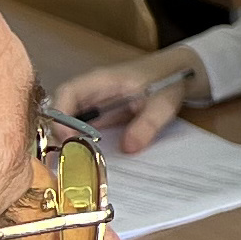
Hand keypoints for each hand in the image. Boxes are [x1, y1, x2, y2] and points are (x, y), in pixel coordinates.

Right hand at [55, 52, 201, 153]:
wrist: (181, 75)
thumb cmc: (169, 80)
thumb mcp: (163, 103)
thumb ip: (147, 123)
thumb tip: (128, 148)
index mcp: (101, 80)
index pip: (67, 92)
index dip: (61, 115)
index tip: (68, 139)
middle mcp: (93, 92)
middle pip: (62, 110)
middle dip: (59, 135)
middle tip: (66, 158)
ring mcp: (96, 104)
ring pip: (71, 123)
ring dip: (69, 142)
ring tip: (71, 164)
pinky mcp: (103, 117)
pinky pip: (86, 130)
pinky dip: (84, 144)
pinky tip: (87, 161)